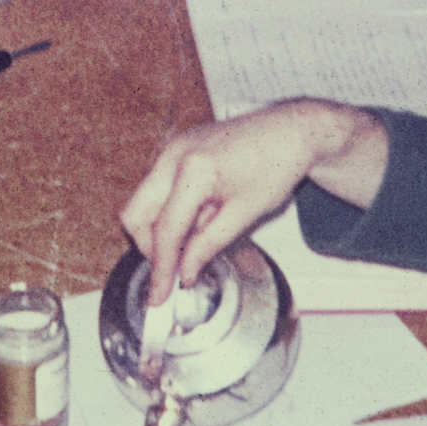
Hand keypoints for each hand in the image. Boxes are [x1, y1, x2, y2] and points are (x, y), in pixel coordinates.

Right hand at [120, 102, 386, 299]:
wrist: (290, 131)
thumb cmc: (276, 164)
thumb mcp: (245, 213)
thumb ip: (209, 244)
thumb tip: (184, 271)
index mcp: (194, 170)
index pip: (165, 231)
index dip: (161, 268)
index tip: (159, 294)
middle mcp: (174, 154)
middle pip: (136, 213)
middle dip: (150, 246)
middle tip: (174, 267)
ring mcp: (173, 147)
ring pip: (144, 200)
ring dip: (162, 227)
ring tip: (202, 231)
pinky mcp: (177, 147)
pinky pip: (159, 186)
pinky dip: (171, 209)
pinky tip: (202, 213)